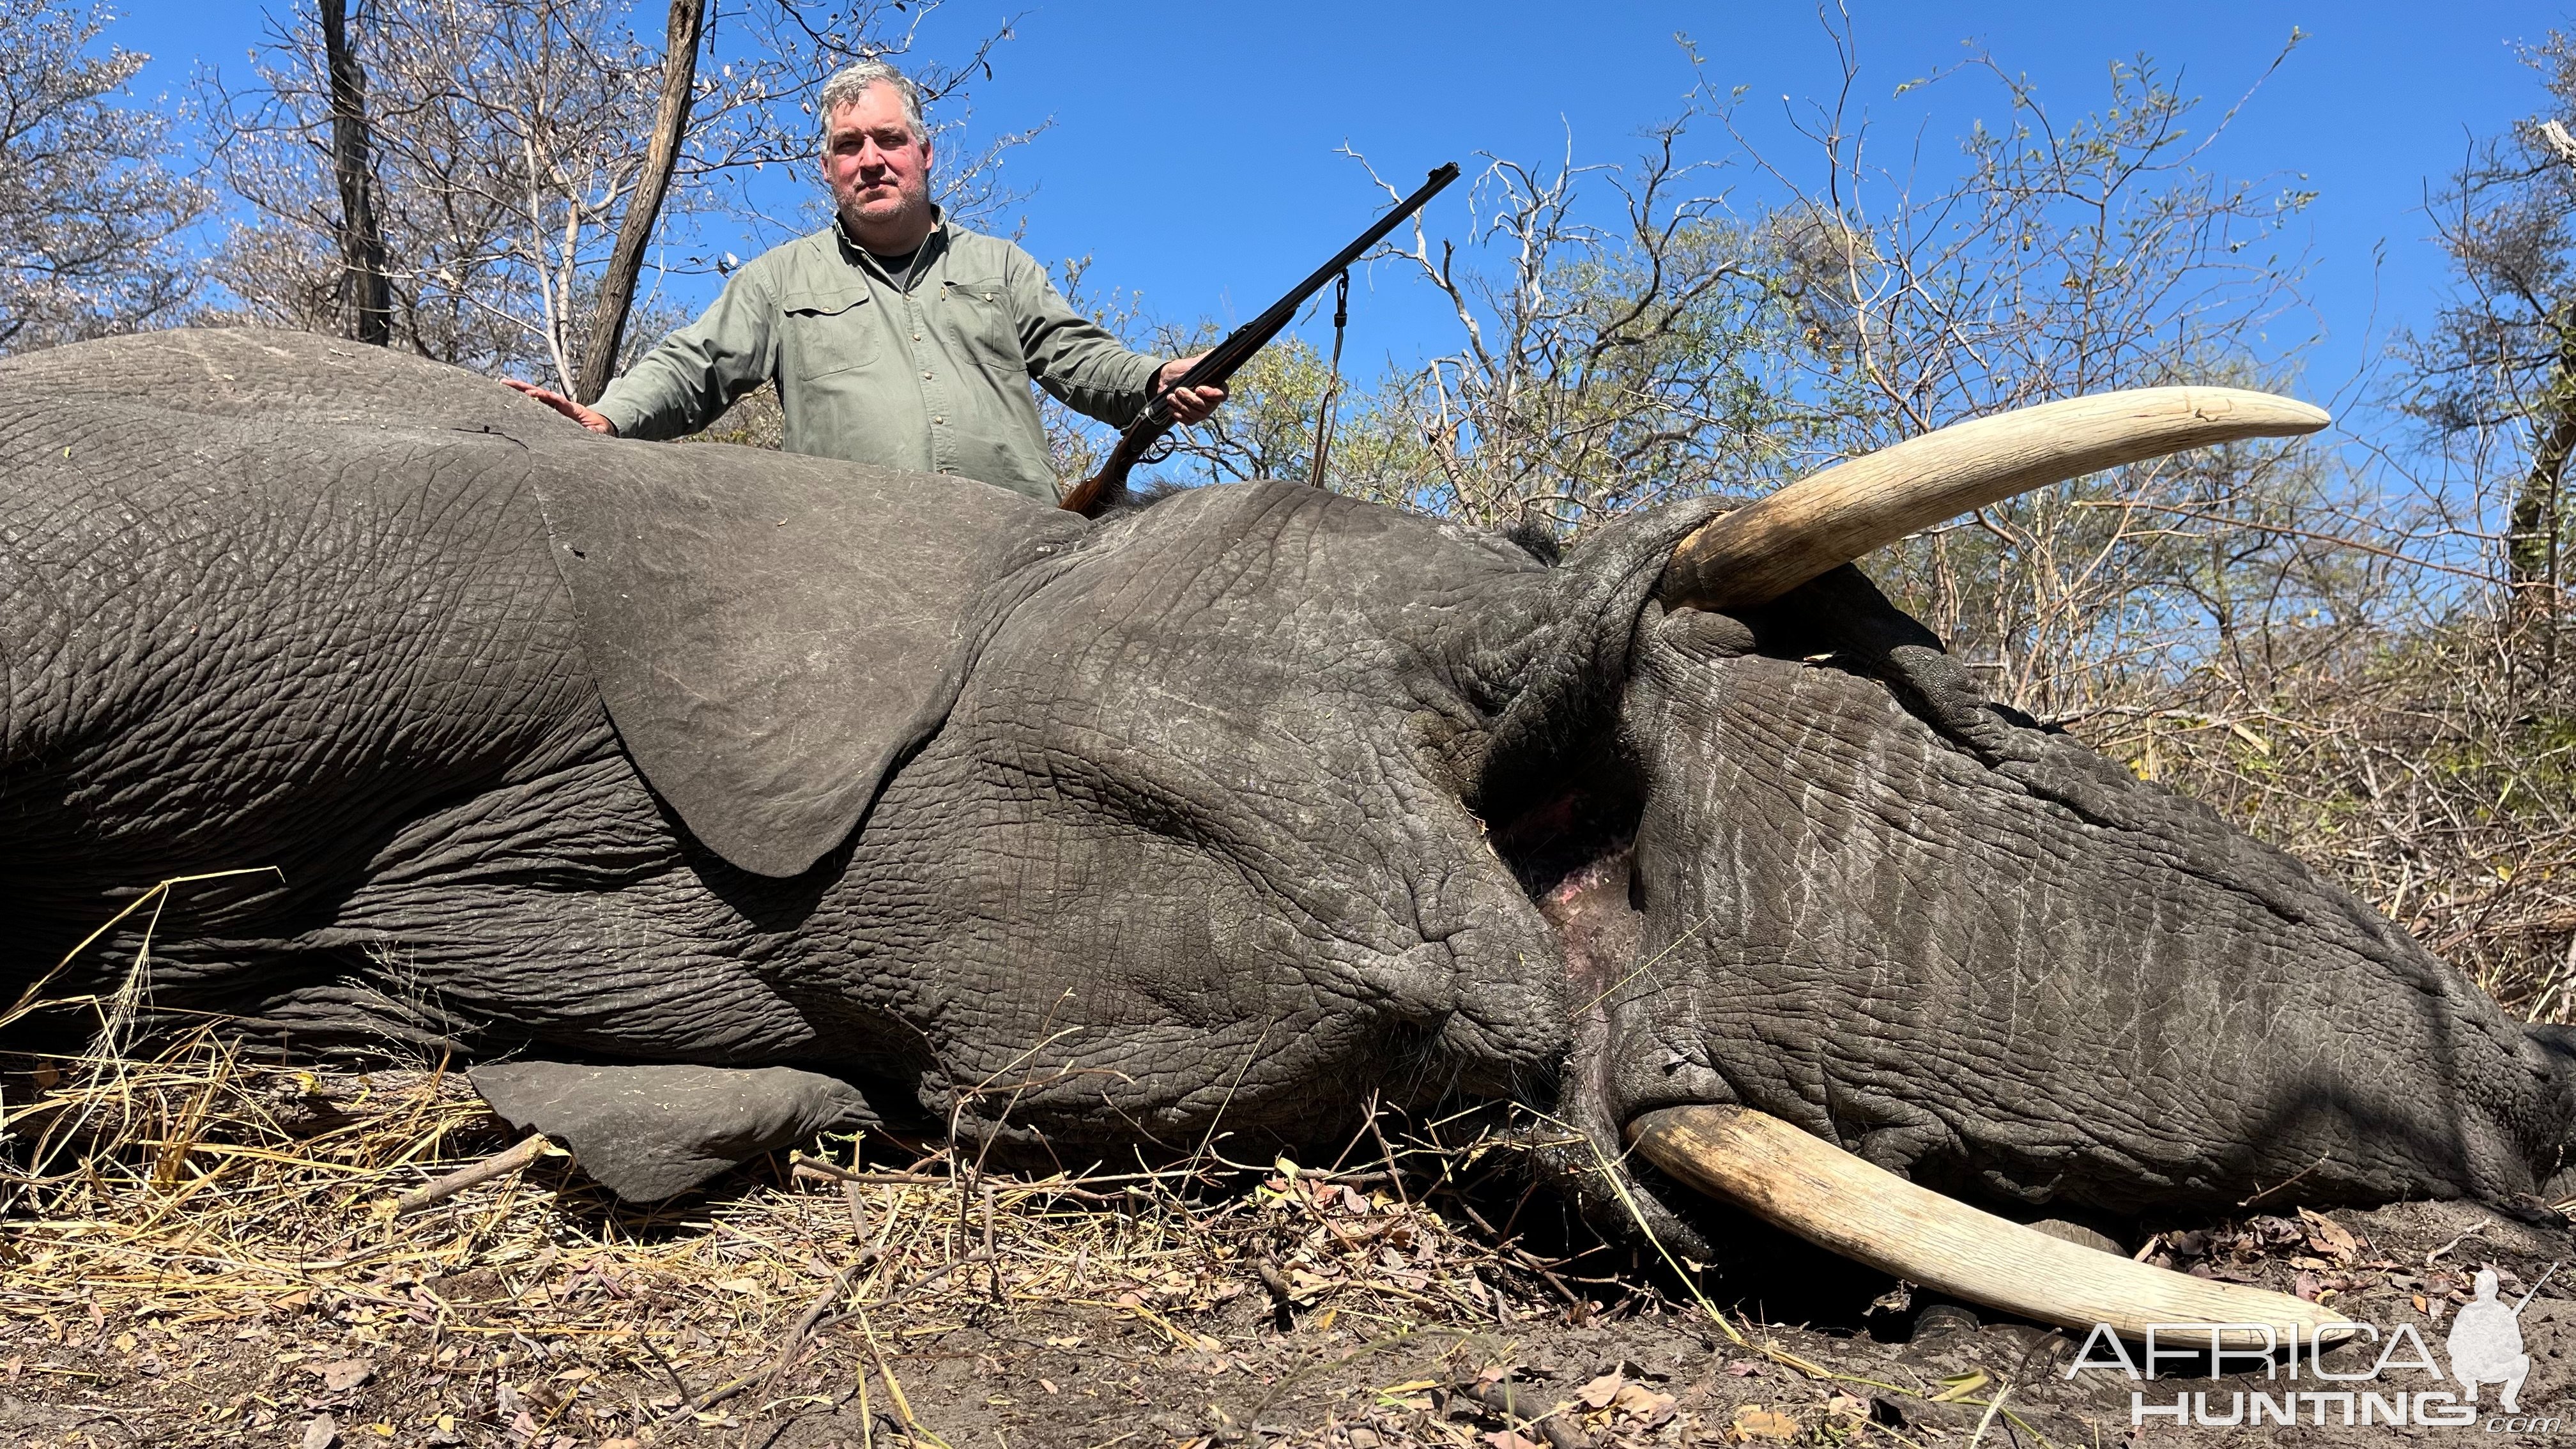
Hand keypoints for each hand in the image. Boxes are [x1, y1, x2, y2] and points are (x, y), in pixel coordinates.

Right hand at [503, 378, 617, 434]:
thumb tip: (591, 431)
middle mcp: (560, 405)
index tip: (530, 394)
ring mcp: (555, 407)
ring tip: (503, 384)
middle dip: (524, 387)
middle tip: (506, 382)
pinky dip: (524, 401)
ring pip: (536, 397)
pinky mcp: (552, 412)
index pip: (554, 400)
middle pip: (541, 393)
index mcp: (571, 409)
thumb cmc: (600, 429)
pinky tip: (510, 397)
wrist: (601, 426)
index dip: (543, 396)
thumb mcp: (600, 432)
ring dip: (520, 391)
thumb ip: (595, 432)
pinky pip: (537, 405)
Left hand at [1155, 356, 1226, 423]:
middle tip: (1178, 389)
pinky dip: (1178, 414)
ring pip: (1196, 414)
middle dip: (1190, 398)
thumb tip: (1217, 352)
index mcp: (1216, 387)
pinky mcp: (1192, 418)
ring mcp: (1202, 411)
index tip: (1199, 389)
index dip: (1212, 394)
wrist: (1165, 381)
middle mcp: (1211, 402)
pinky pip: (1189, 421)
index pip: (1222, 395)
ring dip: (1182, 405)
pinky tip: (1172, 406)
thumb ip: (1206, 359)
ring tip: (1171, 396)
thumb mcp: (1193, 363)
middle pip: (1206, 406)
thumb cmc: (1180, 371)